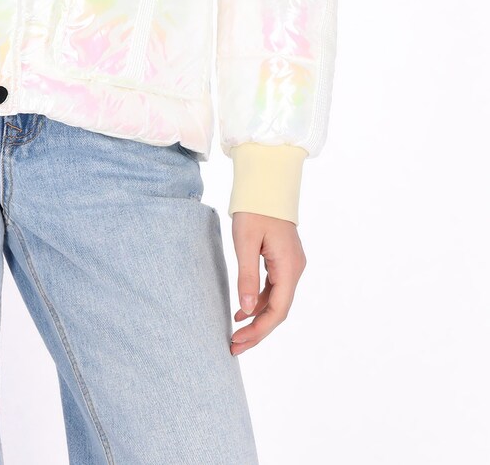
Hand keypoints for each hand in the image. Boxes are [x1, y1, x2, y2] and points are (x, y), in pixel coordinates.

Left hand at [229, 211, 305, 353]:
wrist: (266, 183)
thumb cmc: (254, 208)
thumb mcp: (245, 242)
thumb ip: (246, 277)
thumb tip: (245, 311)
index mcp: (289, 266)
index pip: (278, 310)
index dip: (259, 330)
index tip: (239, 342)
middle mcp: (295, 269)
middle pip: (278, 310)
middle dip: (257, 330)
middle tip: (234, 346)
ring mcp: (291, 265)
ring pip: (276, 301)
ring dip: (257, 318)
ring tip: (235, 333)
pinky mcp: (283, 260)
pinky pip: (273, 288)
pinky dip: (258, 301)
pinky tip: (241, 310)